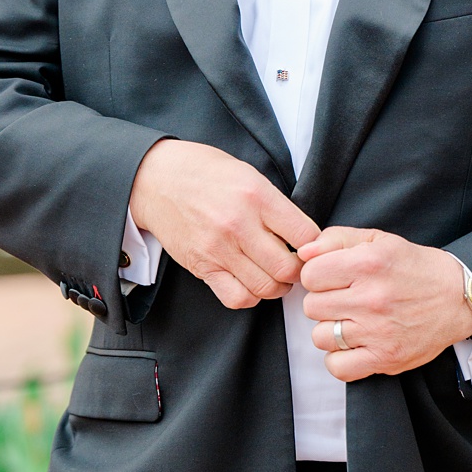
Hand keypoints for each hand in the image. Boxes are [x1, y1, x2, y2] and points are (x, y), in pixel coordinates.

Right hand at [128, 139, 316, 309]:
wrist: (156, 179)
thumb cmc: (206, 173)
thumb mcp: (250, 175)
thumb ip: (276, 205)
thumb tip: (305, 235)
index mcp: (258, 197)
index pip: (306, 235)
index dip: (315, 245)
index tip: (311, 246)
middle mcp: (239, 225)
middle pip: (289, 268)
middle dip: (300, 271)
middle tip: (297, 265)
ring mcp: (219, 249)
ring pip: (266, 288)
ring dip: (278, 287)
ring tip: (276, 275)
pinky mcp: (202, 267)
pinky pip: (236, 297)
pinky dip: (250, 296)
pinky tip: (251, 282)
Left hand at [296, 225, 471, 381]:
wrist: (458, 297)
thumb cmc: (416, 268)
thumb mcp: (379, 241)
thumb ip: (336, 239)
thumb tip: (303, 253)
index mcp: (369, 263)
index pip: (310, 275)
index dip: (319, 276)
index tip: (334, 279)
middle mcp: (372, 297)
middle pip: (312, 307)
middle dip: (326, 302)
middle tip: (347, 300)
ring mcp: (378, 331)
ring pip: (320, 337)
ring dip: (332, 330)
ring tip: (353, 322)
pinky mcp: (385, 358)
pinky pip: (337, 367)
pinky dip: (341, 359)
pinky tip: (355, 345)